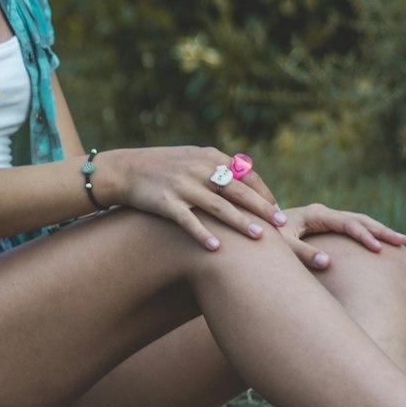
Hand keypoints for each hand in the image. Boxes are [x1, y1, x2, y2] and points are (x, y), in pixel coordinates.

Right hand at [100, 145, 284, 250]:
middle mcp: (199, 170)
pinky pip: (188, 221)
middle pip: (238, 191)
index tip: (276, 211)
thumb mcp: (193, 158)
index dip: (263, 193)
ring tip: (259, 238)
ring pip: (218, 207)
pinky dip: (203, 234)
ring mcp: (182, 186)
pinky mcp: (166, 202)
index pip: (246, 175)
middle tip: (280, 225)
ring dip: (240, 222)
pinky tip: (217, 248)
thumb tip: (248, 181)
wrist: (125, 169)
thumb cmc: (164, 167)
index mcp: (209, 157)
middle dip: (262, 208)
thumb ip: (219, 167)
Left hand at [276, 202, 405, 270]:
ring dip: (376, 230)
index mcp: (314, 214)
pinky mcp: (322, 227)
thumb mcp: (281, 244)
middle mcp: (321, 213)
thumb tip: (328, 262)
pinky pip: (349, 229)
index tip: (378, 249)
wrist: (252, 227)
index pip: (346, 223)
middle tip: (401, 241)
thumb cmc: (265, 236)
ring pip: (356, 222)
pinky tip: (377, 243)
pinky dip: (366, 234)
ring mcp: (323, 219)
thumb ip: (302, 252)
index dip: (363, 235)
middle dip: (380, 230)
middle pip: (357, 219)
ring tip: (398, 241)